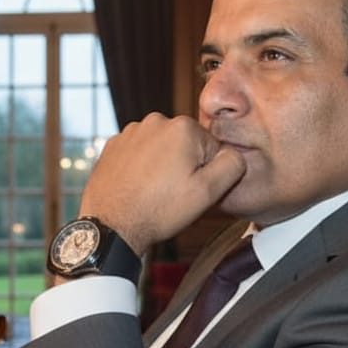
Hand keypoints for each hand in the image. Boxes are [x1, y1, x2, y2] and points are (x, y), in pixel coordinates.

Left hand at [80, 113, 245, 252]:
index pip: (212, 147)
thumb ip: (232, 166)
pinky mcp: (113, 145)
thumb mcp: (208, 192)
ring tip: (154, 192)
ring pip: (161, 149)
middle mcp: (155, 121)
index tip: (192, 190)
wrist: (111, 226)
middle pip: (185, 145)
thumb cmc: (158, 210)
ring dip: (162, 166)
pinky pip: (138, 154)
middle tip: (174, 193)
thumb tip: (236, 154)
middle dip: (184, 166)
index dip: (207, 172)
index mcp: (183, 127)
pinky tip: (138, 188)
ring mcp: (131, 132)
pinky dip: (141, 168)